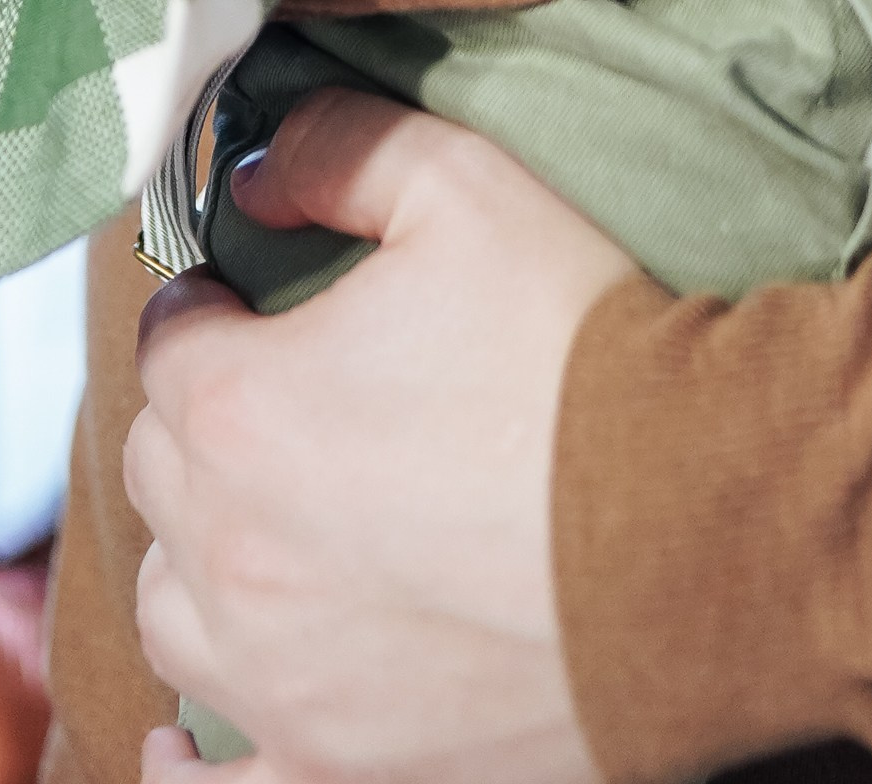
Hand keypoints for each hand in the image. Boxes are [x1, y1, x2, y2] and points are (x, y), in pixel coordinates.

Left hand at [128, 89, 624, 783]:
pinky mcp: (343, 770)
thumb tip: (251, 171)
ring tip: (275, 530)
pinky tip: (189, 746)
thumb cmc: (582, 353)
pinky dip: (196, 767)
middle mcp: (230, 559)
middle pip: (163, 475)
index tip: (262, 302)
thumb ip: (337, 150)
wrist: (708, 526)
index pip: (169, 344)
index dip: (214, 310)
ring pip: (174, 613)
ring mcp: (280, 682)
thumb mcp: (465, 187)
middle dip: (210, 424)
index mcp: (240, 412)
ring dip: (205, 562)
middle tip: (298, 399)